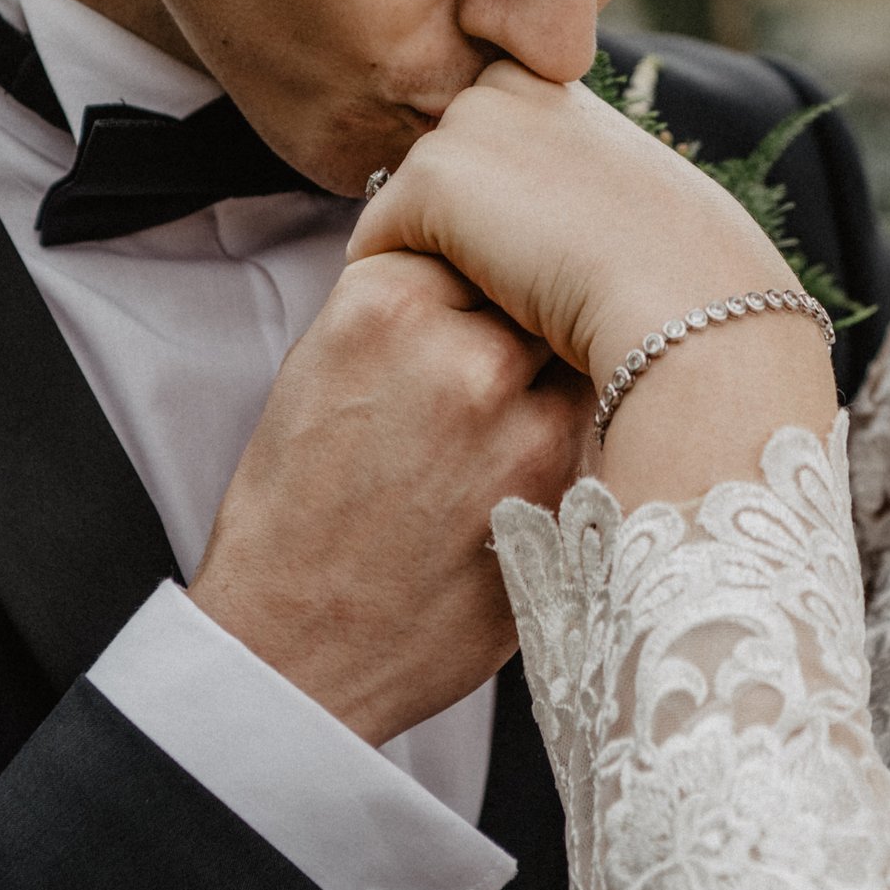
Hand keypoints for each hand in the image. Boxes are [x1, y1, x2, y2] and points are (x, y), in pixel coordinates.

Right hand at [187, 250, 586, 743]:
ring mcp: (524, 425)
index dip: (476, 275)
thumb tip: (481, 268)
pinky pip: (595, 431)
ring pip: (581, 354)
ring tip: (500, 429)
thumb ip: (403, 306)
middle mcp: (462, 352)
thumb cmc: (296, 516)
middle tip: (493, 370)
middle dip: (528, 318)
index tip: (467, 303)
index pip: (472, 240)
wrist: (295, 648)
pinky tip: (520, 475)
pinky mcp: (564, 494)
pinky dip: (571, 442)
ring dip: (557, 380)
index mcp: (384, 306)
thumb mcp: (316, 372)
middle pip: (540, 289)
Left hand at [348, 61, 791, 376]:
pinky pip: (379, 244)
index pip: (482, 136)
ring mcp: (464, 127)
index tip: (538, 245)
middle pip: (438, 170)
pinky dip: (405, 285)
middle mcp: (504, 86)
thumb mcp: (630, 200)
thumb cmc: (677, 269)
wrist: (681, 295)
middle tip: (514, 278)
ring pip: (409, 207)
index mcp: (554, 85)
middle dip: (453, 221)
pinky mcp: (429, 180)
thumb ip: (569, 179)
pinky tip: (464, 310)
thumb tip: (536, 220)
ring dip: (433, 255)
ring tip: (499, 296)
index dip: (495, 199)